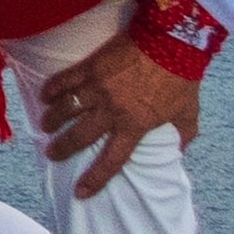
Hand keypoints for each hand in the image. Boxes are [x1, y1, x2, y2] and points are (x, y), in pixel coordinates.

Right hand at [34, 34, 204, 192]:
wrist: (172, 41)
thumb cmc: (181, 78)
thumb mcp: (188, 114)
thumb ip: (182, 136)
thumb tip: (178, 152)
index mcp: (134, 125)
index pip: (111, 161)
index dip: (94, 179)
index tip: (80, 193)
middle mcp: (111, 110)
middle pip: (79, 137)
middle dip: (62, 148)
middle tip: (52, 153)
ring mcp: (98, 88)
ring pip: (66, 109)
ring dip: (52, 120)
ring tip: (46, 125)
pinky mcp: (90, 67)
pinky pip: (64, 80)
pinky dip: (52, 90)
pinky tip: (44, 96)